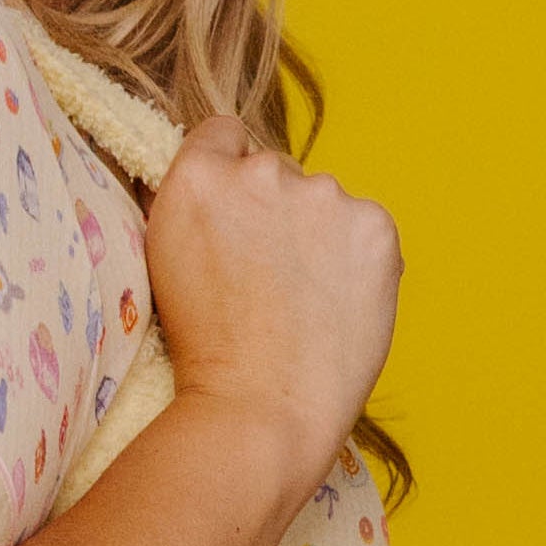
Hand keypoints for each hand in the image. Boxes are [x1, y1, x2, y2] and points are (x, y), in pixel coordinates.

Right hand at [140, 117, 401, 495]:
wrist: (259, 410)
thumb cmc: (206, 358)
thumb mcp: (170, 264)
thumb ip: (202, 212)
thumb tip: (227, 194)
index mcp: (198, 179)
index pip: (222, 135)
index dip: (229, 176)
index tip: (236, 218)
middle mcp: (260, 173)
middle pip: (277, 173)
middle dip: (276, 214)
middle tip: (270, 285)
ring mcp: (322, 196)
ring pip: (325, 204)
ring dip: (320, 238)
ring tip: (306, 306)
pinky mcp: (374, 226)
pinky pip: (366, 231)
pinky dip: (359, 262)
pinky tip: (340, 308)